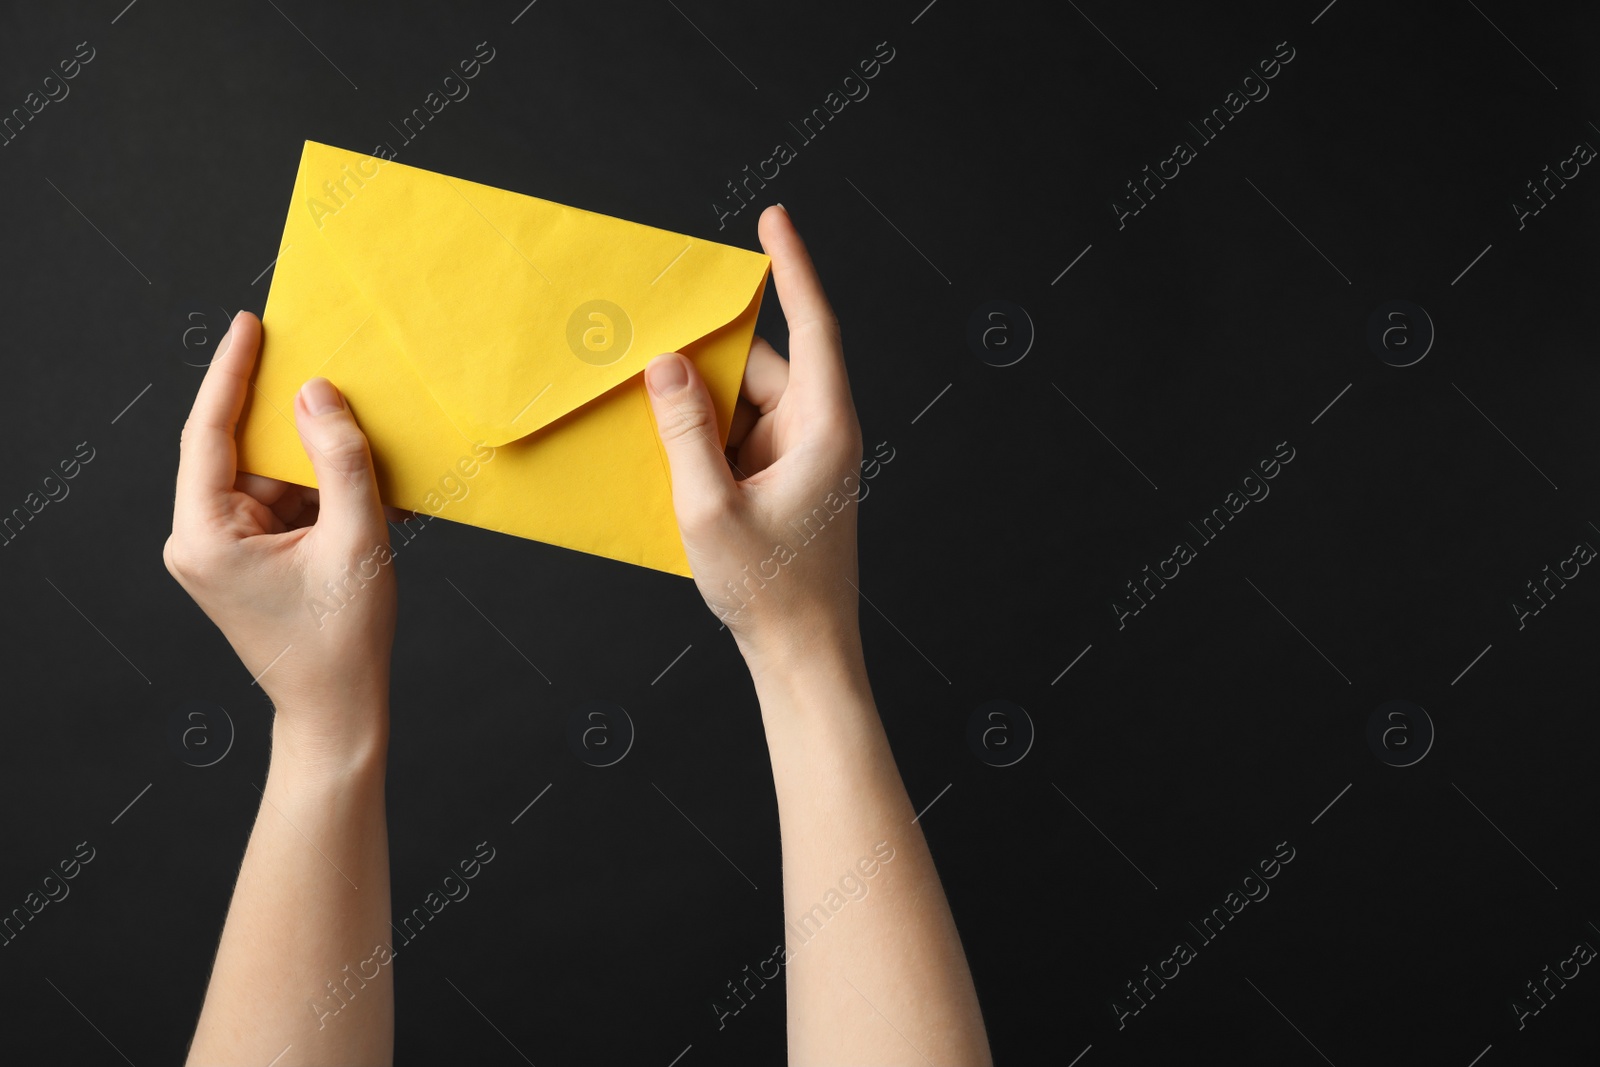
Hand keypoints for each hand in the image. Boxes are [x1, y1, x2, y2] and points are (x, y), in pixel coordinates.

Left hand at [163, 311, 397, 767]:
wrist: (337, 711)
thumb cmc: (343, 641)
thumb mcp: (357, 539)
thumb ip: (340, 459)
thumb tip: (318, 393)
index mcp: (204, 536)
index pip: (209, 433)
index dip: (232, 373)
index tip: (250, 325)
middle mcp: (197, 540)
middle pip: (241, 451)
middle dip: (287, 419)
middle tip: (325, 371)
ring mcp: (218, 552)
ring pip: (266, 476)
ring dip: (312, 463)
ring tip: (363, 450)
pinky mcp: (243, 560)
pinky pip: (279, 503)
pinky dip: (317, 493)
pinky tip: (359, 492)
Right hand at [644, 205, 864, 672]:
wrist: (803, 657)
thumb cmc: (771, 591)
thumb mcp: (710, 508)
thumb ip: (685, 430)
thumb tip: (668, 364)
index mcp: (823, 428)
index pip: (813, 327)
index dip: (794, 267)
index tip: (774, 219)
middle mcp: (819, 434)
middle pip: (761, 368)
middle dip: (707, 361)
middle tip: (651, 346)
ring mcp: (802, 460)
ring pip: (744, 405)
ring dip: (700, 409)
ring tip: (648, 417)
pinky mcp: (784, 483)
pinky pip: (740, 439)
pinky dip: (706, 441)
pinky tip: (668, 460)